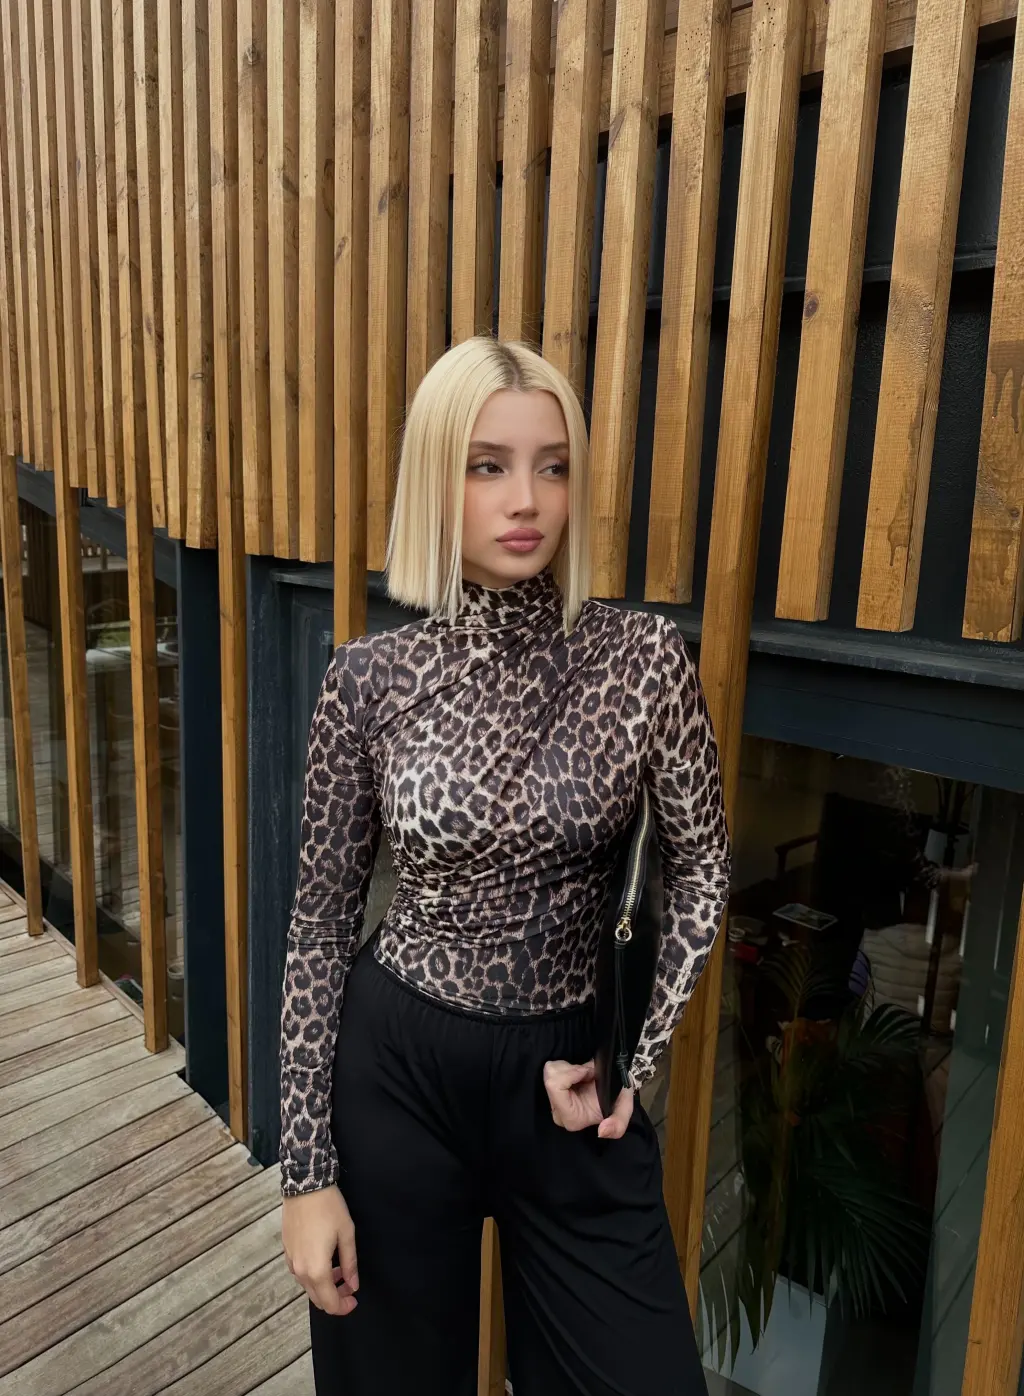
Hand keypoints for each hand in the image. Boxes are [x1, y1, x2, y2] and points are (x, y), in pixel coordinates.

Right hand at [282, 1185, 358, 1315]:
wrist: (304, 1185)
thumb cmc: (329, 1208)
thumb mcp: (346, 1234)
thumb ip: (350, 1264)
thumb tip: (353, 1286)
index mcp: (316, 1270)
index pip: (329, 1303)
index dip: (343, 1307)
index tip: (354, 1300)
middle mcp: (300, 1270)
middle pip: (317, 1299)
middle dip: (334, 1298)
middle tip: (349, 1287)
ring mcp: (291, 1261)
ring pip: (308, 1286)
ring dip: (324, 1285)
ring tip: (340, 1270)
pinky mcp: (286, 1251)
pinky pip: (300, 1272)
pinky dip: (313, 1274)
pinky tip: (325, 1260)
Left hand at [543, 1058, 634, 1139]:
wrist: (616, 1084)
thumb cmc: (618, 1096)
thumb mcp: (624, 1109)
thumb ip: (618, 1124)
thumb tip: (602, 1132)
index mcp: (572, 1118)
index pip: (555, 1087)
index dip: (572, 1073)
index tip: (590, 1072)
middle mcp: (558, 1111)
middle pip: (550, 1079)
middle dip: (573, 1070)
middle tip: (590, 1073)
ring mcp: (553, 1099)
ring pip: (550, 1071)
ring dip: (570, 1067)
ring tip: (586, 1074)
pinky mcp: (552, 1088)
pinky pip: (551, 1068)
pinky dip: (567, 1066)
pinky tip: (579, 1074)